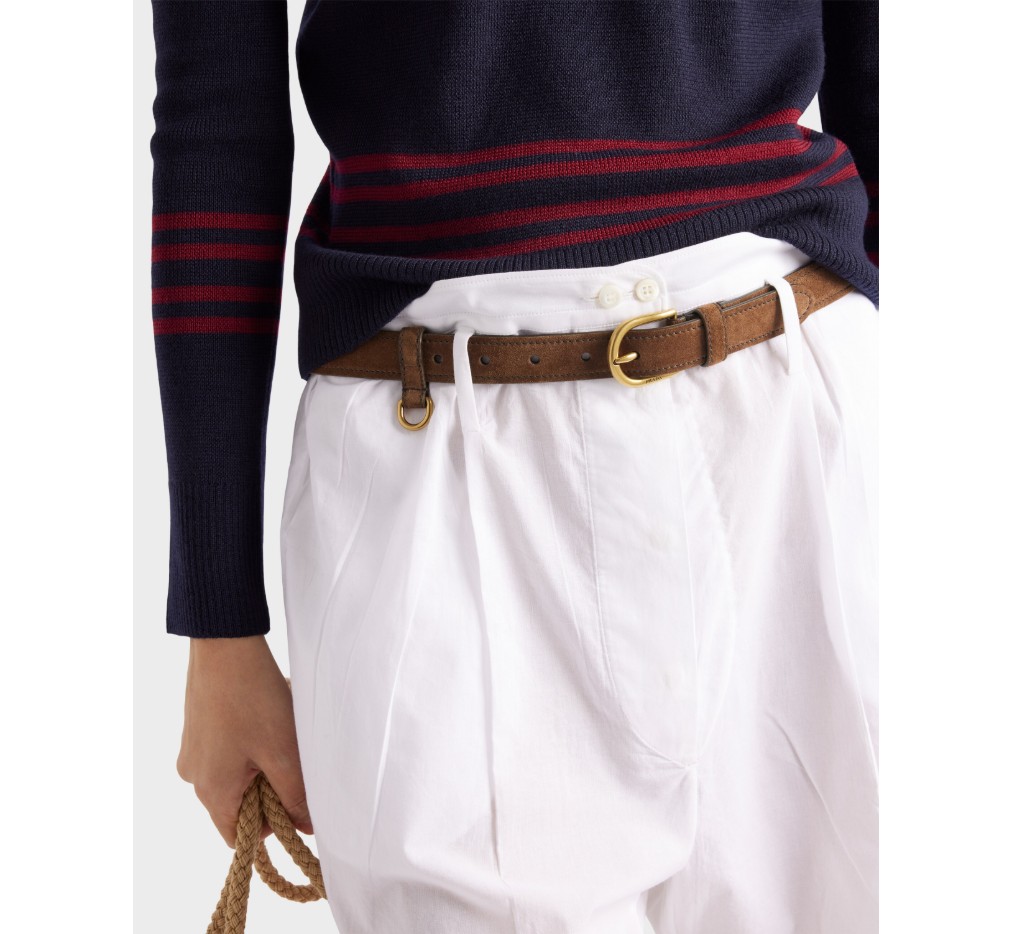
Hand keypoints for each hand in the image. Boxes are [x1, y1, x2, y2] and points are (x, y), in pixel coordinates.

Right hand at [176, 634, 313, 846]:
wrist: (224, 643)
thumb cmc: (254, 699)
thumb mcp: (283, 752)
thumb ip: (295, 796)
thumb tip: (306, 828)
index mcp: (211, 790)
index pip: (239, 836)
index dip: (272, 825)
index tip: (294, 797)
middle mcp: (194, 775)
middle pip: (239, 802)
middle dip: (271, 783)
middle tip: (291, 753)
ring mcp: (192, 749)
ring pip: (237, 771)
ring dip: (264, 758)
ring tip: (280, 728)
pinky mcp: (197, 727)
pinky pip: (228, 748)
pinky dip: (251, 738)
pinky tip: (267, 711)